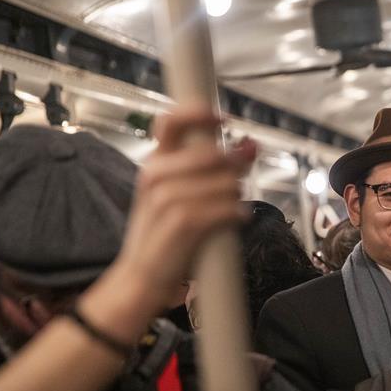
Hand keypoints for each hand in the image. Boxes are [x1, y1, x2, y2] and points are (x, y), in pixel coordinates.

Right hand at [111, 108, 253, 320]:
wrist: (141, 277)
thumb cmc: (166, 235)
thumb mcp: (178, 194)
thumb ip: (210, 169)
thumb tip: (249, 145)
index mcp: (153, 164)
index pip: (172, 122)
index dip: (202, 114)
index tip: (225, 120)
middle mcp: (155, 176)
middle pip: (213, 154)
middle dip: (235, 167)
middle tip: (237, 183)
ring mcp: (167, 199)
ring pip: (226, 182)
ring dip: (236, 196)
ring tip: (229, 211)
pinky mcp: (183, 222)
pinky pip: (228, 208)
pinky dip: (238, 214)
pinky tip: (235, 221)